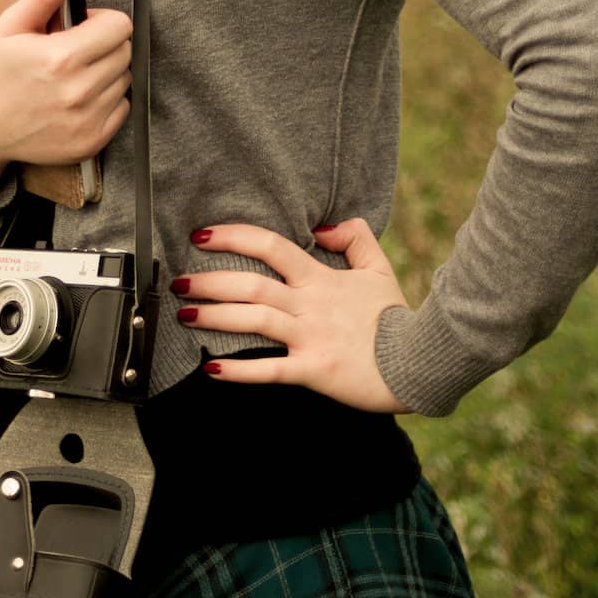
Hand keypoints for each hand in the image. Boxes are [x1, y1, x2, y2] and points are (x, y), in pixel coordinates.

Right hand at [0, 0, 131, 199]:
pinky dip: (108, 100)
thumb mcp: (10, 27)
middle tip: (75, 51)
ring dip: (107, 72)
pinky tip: (79, 99)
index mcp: (62, 57)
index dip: (102, 21)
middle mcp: (80, 91)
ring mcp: (88, 120)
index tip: (82, 27)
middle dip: (105, 45)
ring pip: (125, 79)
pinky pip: (123, 108)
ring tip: (74, 76)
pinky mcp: (93, 142)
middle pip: (125, 52)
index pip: (120, 26)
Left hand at [171, 218, 411, 413]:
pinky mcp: (314, 370)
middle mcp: (309, 304)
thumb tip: (322, 226)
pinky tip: (210, 369)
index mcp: (320, 278)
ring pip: (255, 320)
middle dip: (209, 281)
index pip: (271, 246)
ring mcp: (310, 337)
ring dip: (215, 317)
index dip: (234, 236)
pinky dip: (239, 371)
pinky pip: (270, 370)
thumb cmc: (394, 317)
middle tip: (178, 282)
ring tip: (185, 316)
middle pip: (252, 284)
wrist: (419, 360)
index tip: (202, 235)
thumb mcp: (379, 267)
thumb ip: (355, 236)